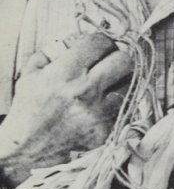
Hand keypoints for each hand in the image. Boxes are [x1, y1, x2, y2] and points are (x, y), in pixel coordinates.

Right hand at [0, 34, 132, 186]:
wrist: (26, 149)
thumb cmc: (28, 109)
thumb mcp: (31, 73)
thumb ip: (53, 51)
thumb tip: (76, 39)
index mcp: (64, 73)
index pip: (101, 42)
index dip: (102, 41)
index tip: (98, 47)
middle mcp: (85, 91)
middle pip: (125, 60)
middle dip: (117, 57)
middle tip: (109, 62)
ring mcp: (99, 113)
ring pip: (131, 84)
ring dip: (122, 80)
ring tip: (109, 83)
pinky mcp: (106, 130)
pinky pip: (123, 108)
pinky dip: (116, 103)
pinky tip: (103, 104)